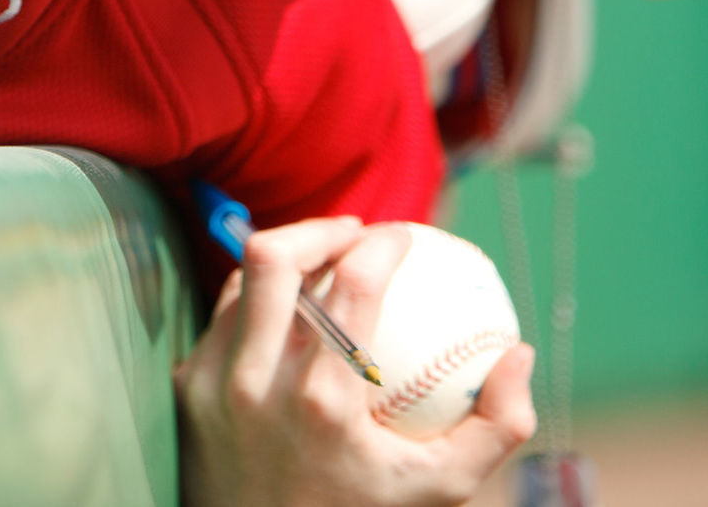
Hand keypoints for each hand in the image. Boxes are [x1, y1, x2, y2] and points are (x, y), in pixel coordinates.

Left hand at [175, 217, 536, 506]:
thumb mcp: (439, 492)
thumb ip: (497, 427)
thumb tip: (518, 353)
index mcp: (323, 402)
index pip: (353, 284)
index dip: (384, 242)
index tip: (405, 235)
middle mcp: (258, 383)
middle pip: (273, 256)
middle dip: (320, 227)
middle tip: (355, 234)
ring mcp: (214, 383)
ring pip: (242, 279)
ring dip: (286, 260)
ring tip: (323, 262)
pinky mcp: (188, 388)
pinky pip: (222, 317)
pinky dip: (257, 301)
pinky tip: (288, 310)